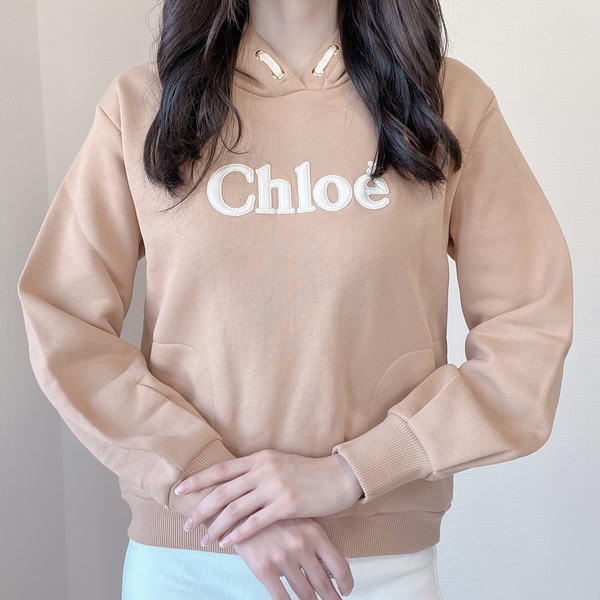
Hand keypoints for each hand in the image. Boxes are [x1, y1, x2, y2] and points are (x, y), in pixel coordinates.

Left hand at [174, 449, 363, 547]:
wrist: (338, 477)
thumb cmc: (307, 472)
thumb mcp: (279, 463)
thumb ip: (257, 470)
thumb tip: (233, 483)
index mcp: (259, 458)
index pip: (222, 469)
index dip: (199, 479)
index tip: (180, 490)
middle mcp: (263, 470)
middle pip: (223, 492)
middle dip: (201, 510)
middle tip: (187, 524)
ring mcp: (275, 487)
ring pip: (235, 510)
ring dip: (216, 527)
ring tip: (205, 540)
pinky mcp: (286, 505)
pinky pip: (255, 523)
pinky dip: (238, 535)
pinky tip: (228, 543)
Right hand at [234, 517, 353, 599]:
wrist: (239, 505)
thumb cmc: (271, 511)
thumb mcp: (298, 517)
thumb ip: (313, 539)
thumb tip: (326, 564)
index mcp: (314, 533)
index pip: (340, 566)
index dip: (346, 583)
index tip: (345, 590)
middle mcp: (301, 547)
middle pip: (324, 585)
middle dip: (331, 598)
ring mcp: (283, 558)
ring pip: (305, 594)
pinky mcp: (263, 568)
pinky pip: (281, 598)